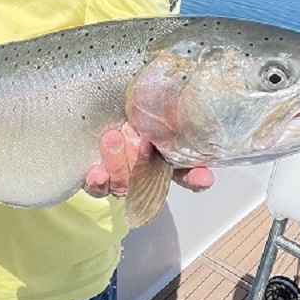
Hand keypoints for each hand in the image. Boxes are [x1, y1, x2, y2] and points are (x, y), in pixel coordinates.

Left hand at [84, 123, 214, 197]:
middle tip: (141, 140)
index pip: (187, 174)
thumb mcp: (147, 111)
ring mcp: (122, 179)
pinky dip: (99, 182)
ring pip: (124, 183)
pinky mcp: (98, 182)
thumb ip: (166, 116)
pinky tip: (97, 173)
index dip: (196, 178)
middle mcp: (144, 173)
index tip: (203, 177)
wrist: (96, 114)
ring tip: (112, 138)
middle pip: (149, 178)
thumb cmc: (125, 113)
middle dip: (144, 160)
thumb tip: (191, 110)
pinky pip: (99, 189)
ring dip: (119, 163)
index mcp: (163, 159)